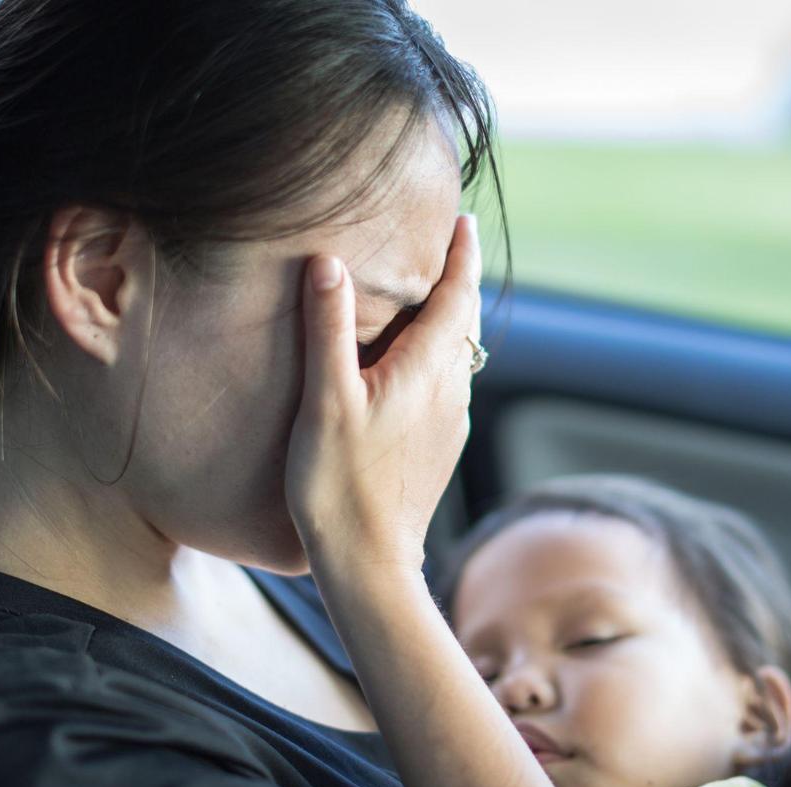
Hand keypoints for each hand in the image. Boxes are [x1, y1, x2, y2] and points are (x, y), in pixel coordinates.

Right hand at [285, 214, 480, 577]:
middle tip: (451, 246)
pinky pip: (451, 384)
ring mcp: (452, 421)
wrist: (370, 561)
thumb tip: (330, 261)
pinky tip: (417, 365)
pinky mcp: (444, 446)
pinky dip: (442, 356)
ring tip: (432, 296)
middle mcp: (451, 390)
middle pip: (465, 321)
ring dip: (452, 320)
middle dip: (460, 280)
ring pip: (460, 354)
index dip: (461, 254)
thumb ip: (329, 327)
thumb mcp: (325, 399)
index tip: (465, 222)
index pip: (457, 294)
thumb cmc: (339, 483)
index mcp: (427, 368)